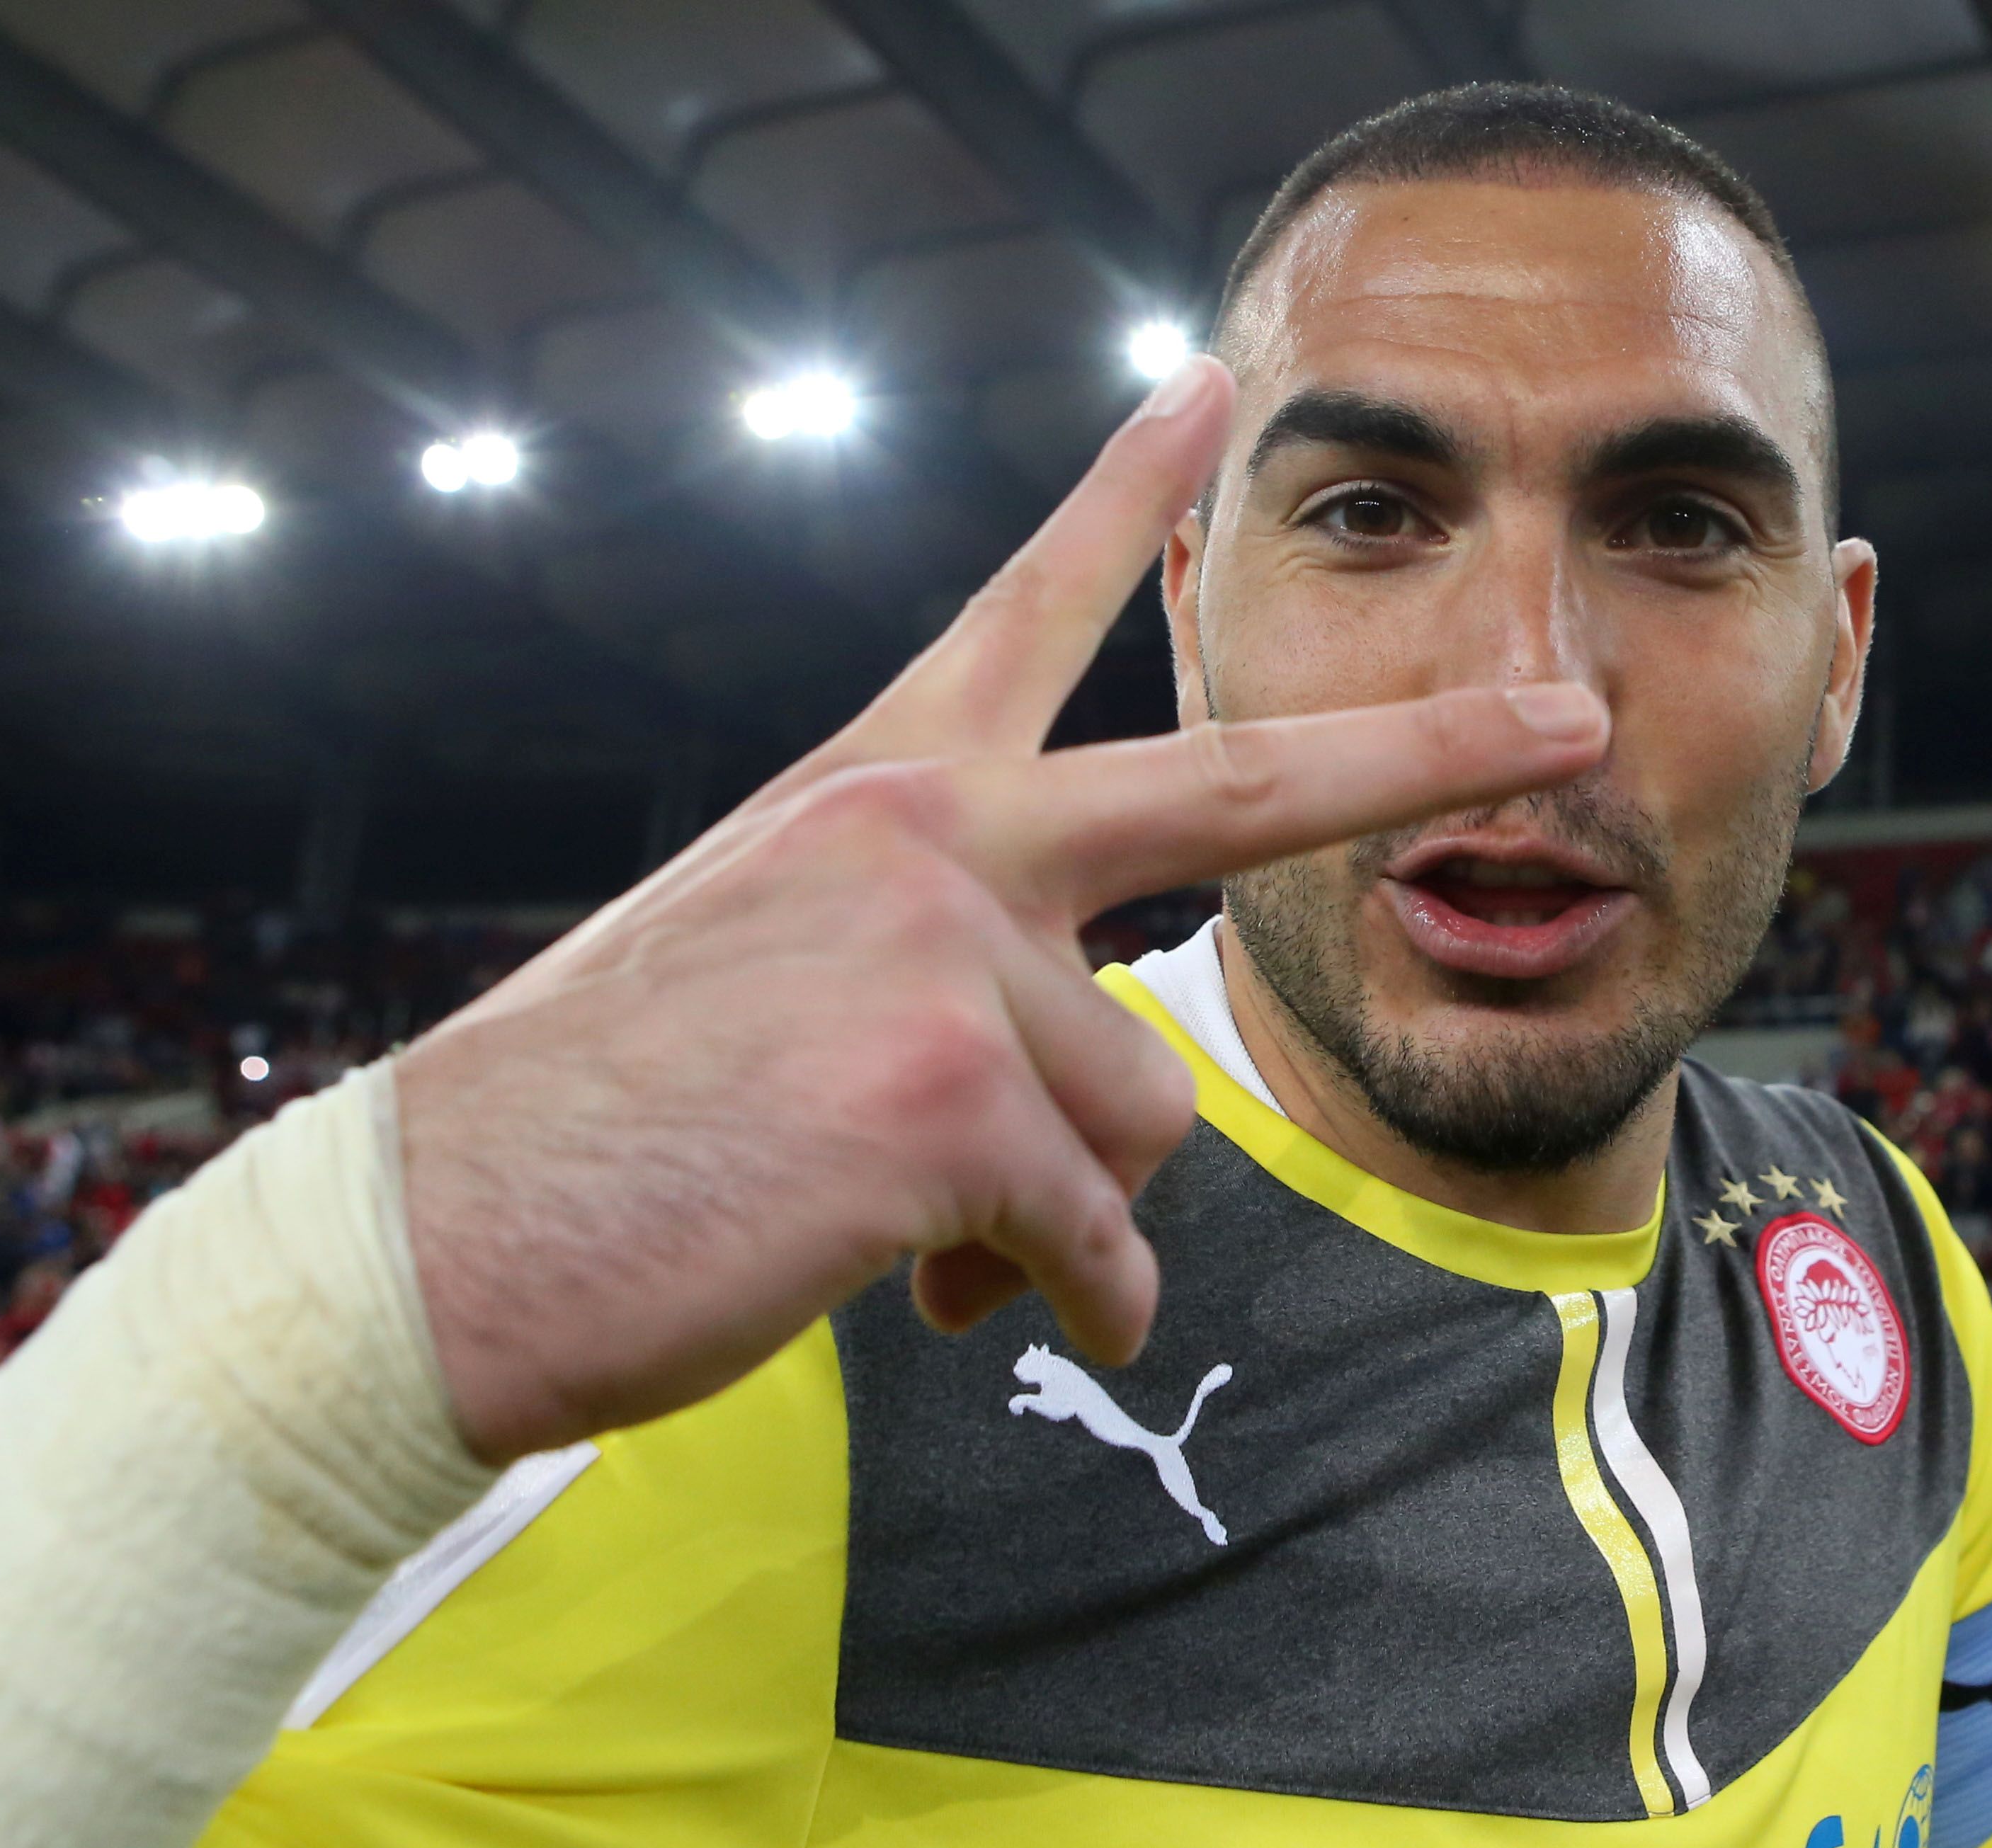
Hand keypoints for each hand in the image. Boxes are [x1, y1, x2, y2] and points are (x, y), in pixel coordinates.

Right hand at [395, 357, 1608, 1461]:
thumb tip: (1080, 1176)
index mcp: (874, 791)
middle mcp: (927, 836)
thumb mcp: (768, 985)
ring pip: (1148, 1108)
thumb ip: (942, 996)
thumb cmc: (599, 1128)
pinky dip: (1058, 1300)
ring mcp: (945, 956)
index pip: (1023, 611)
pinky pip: (1099, 1238)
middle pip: (1241, 785)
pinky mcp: (952, 1100)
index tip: (1209, 392)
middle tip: (1564, 713)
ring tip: (920, 1238)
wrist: (427, 1237)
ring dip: (1062, 1209)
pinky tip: (944, 1312)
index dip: (1123, 495)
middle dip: (1431, 749)